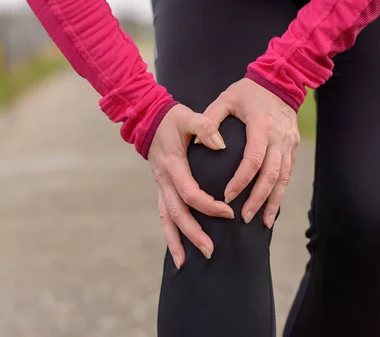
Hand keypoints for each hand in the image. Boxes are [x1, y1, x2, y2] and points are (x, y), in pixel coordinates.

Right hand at [148, 104, 234, 268]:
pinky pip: (164, 215)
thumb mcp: (189, 116)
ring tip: (185, 263)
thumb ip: (204, 127)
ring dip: (176, 241)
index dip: (209, 205)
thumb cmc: (173, 119)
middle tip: (210, 251)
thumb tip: (220, 145)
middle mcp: (164, 180)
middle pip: (176, 213)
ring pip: (165, 219)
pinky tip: (178, 250)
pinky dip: (170, 233)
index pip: (190, 192)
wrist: (150, 119)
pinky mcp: (162, 189)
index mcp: (173, 165)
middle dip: (193, 234)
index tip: (229, 212)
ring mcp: (161, 186)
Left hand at [204, 78, 299, 228]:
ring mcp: (288, 143)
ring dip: (272, 201)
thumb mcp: (226, 98)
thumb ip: (211, 119)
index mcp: (261, 126)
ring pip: (283, 178)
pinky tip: (272, 209)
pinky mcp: (293, 147)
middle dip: (258, 198)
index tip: (227, 196)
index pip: (253, 159)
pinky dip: (280, 193)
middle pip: (271, 174)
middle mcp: (278, 138)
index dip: (241, 180)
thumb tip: (205, 145)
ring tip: (261, 222)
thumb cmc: (248, 91)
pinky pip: (288, 174)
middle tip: (244, 217)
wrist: (281, 81)